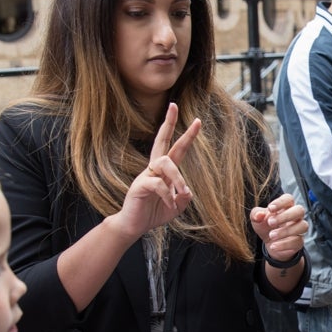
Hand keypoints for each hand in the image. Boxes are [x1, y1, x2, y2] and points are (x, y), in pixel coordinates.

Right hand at [108, 103, 200, 238]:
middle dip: (168, 122)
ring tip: (182, 192)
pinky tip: (169, 204)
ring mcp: (145, 176)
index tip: (197, 120)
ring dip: (178, 177)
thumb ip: (183, 198)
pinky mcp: (139, 186)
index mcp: (164, 171)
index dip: (186, 134)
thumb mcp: (175, 206)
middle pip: (161, 140)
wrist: (133, 226)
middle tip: (173, 106)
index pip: (175, 147)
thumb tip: (187, 191)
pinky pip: (158, 185)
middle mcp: (154, 169)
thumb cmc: (153, 213)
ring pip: (165, 163)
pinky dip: (168, 196)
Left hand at [250, 193, 307, 261]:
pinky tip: (273, 245)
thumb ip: (256, 214)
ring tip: (271, 236)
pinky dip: (284, 244)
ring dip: (286, 231)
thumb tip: (259, 215)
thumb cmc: (266, 227)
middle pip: (300, 210)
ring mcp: (299, 229)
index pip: (289, 199)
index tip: (270, 209)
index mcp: (286, 206)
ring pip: (302, 226)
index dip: (281, 202)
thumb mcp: (257, 220)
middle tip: (270, 223)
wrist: (270, 244)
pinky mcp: (299, 242)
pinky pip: (297, 241)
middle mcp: (295, 216)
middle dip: (285, 216)